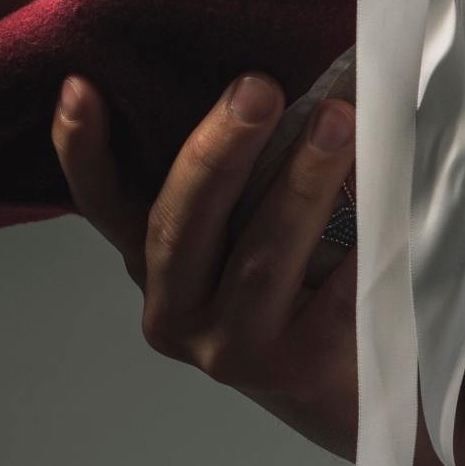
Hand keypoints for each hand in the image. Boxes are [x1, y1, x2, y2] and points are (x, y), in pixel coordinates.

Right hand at [50, 73, 362, 457]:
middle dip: (221, 149)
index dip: (82, 149)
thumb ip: (236, 180)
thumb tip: (272, 77)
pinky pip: (333, 287)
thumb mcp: (246, 232)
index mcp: (152, 265)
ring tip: (339, 122)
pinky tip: (385, 187)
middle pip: (181, 222)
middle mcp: (174, 311)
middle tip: (259, 88)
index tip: (79, 86)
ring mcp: (230, 346)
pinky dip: (363, 233)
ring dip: (302, 182)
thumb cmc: (297, 286)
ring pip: (260, 255)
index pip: (103, 203)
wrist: (349, 388)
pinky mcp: (294, 367)